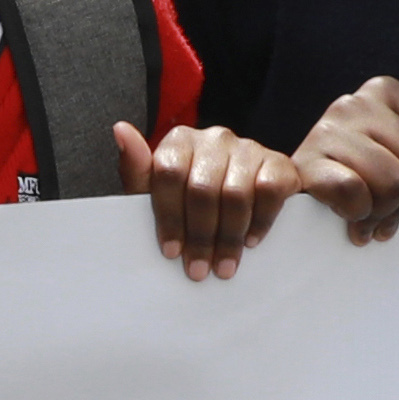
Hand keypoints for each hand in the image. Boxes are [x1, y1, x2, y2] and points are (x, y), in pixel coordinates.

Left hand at [122, 117, 301, 274]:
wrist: (246, 190)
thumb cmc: (190, 196)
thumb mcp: (157, 190)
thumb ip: (136, 169)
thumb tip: (120, 130)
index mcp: (180, 140)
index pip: (169, 174)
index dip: (169, 217)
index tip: (171, 251)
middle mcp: (214, 138)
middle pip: (202, 189)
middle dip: (199, 236)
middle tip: (198, 269)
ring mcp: (248, 148)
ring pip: (235, 194)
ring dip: (228, 237)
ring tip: (223, 266)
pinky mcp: (278, 163)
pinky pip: (269, 192)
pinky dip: (259, 222)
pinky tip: (250, 242)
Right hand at [288, 74, 398, 238]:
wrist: (295, 191)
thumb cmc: (357, 170)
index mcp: (385, 91)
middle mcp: (355, 102)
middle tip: (394, 213)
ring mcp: (327, 130)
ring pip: (394, 184)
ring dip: (386, 213)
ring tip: (373, 218)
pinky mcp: (307, 164)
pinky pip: (356, 194)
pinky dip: (359, 214)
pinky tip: (352, 217)